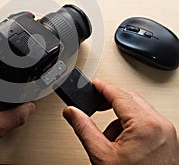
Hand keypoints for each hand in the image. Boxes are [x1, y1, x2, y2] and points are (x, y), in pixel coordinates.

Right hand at [63, 79, 178, 164]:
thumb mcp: (102, 156)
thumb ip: (84, 129)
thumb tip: (72, 112)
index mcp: (144, 125)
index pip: (119, 94)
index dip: (102, 87)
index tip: (93, 84)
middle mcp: (160, 125)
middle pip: (130, 98)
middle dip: (111, 101)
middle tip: (96, 105)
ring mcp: (166, 132)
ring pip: (139, 109)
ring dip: (121, 115)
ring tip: (109, 135)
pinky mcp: (167, 139)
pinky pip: (147, 121)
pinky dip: (132, 125)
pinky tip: (122, 142)